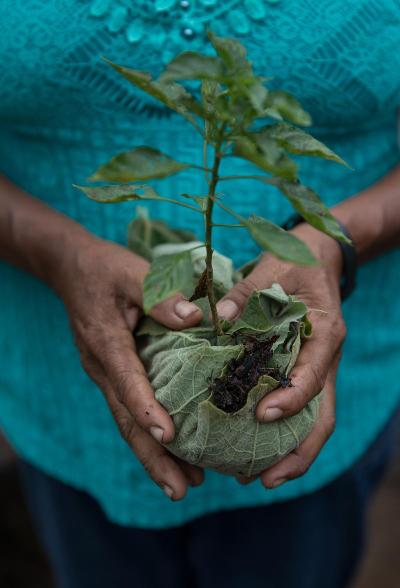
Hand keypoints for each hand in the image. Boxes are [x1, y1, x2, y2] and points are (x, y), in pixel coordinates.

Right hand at [53, 234, 203, 499]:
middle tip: (180, 490)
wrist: (72, 269)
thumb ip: (160, 296)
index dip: (146, 409)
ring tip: (183, 486)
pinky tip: (172, 451)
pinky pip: (130, 409)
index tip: (168, 437)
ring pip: (127, 421)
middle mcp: (102, 366)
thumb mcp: (132, 272)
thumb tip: (196, 318)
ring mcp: (105, 374)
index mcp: (106, 342)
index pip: (126, 380)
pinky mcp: (113, 373)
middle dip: (152, 456)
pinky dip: (148, 434)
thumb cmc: (105, 269)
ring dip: (152, 456)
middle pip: (125, 418)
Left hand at [216, 223, 346, 488]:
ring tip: (260, 479)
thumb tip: (218, 318)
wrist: (316, 257)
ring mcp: (319, 369)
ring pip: (316, 420)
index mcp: (325, 332)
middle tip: (265, 479)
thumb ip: (247, 293)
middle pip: (323, 415)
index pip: (315, 374)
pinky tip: (259, 450)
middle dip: (299, 451)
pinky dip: (285, 435)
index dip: (292, 398)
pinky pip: (302, 410)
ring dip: (293, 453)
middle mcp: (326, 358)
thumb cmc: (294, 262)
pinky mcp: (306, 372)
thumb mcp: (271, 268)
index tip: (262, 415)